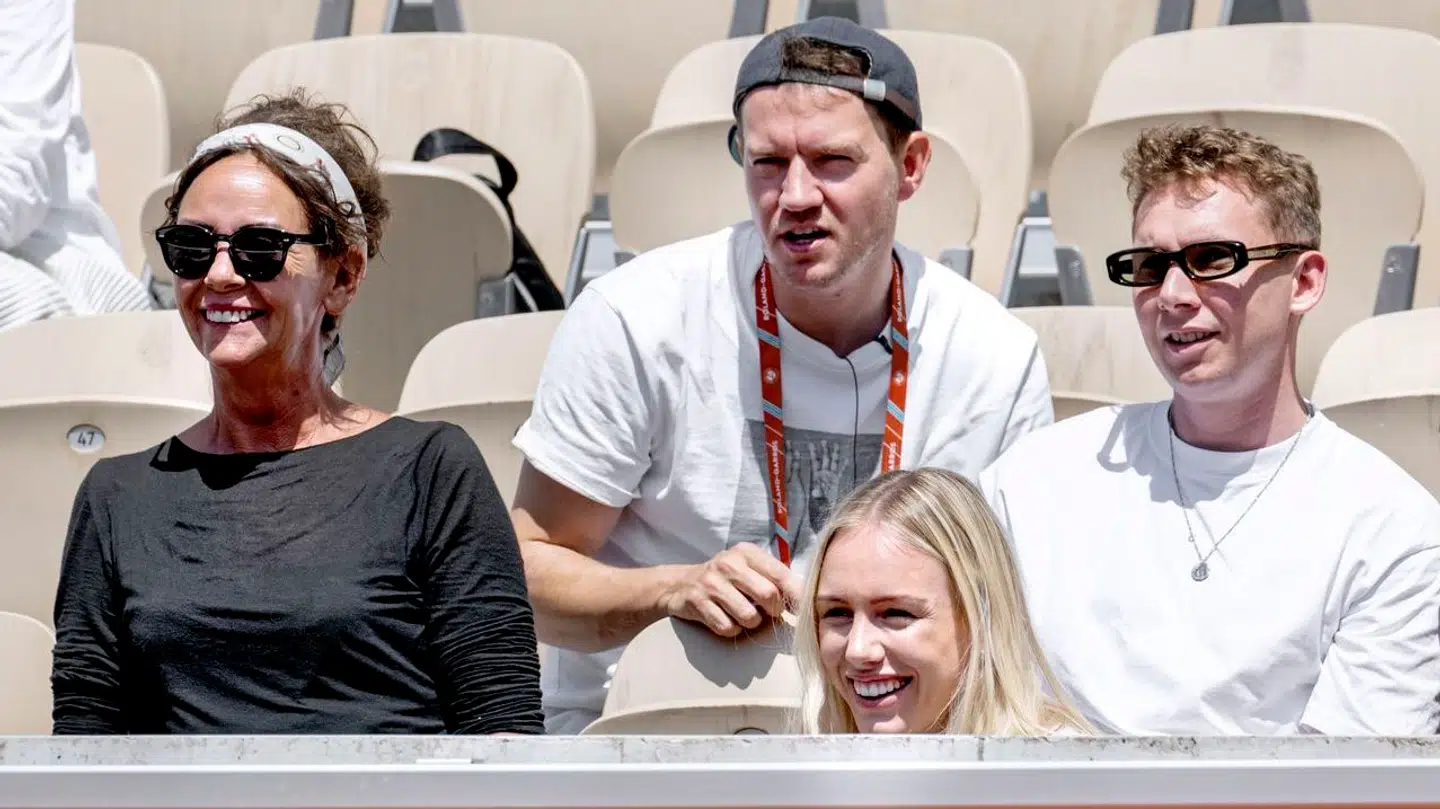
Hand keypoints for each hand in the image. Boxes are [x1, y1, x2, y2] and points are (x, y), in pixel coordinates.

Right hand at [660, 542, 801, 637]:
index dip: (796, 595)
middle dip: (773, 611)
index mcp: (747, 553)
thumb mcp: (749, 568)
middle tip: (767, 612)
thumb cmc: (727, 579)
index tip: (806, 609)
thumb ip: (775, 578)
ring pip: (749, 616)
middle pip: (768, 595)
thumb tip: (805, 599)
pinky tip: (725, 618)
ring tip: (743, 614)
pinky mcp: (697, 603)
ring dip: (750, 623)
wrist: (680, 584)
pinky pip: (727, 628)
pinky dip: (731, 629)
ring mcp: (711, 583)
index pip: (780, 574)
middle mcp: (728, 564)